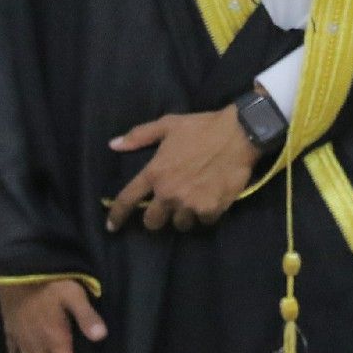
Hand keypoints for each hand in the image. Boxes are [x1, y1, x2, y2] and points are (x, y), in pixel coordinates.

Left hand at [103, 107, 259, 233]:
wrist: (240, 134)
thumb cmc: (202, 128)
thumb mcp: (168, 125)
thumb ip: (139, 136)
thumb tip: (113, 144)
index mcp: (155, 173)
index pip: (128, 200)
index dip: (117, 215)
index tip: (112, 226)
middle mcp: (169, 193)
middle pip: (153, 222)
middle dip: (158, 217)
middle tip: (168, 207)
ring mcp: (190, 204)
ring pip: (179, 225)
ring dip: (183, 215)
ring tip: (192, 201)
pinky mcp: (211, 209)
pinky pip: (203, 222)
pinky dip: (206, 214)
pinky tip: (211, 200)